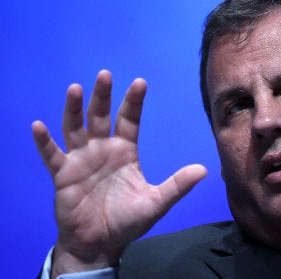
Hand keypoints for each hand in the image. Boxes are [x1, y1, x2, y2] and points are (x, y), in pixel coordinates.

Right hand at [32, 70, 206, 275]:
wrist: (101, 243)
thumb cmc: (127, 221)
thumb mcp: (156, 203)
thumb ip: (177, 185)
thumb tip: (204, 170)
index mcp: (125, 151)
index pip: (129, 120)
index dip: (133, 102)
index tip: (140, 82)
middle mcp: (102, 150)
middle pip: (100, 116)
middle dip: (102, 96)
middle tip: (105, 74)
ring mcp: (81, 160)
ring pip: (75, 128)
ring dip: (73, 109)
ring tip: (75, 88)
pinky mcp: (63, 175)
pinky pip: (51, 155)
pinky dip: (44, 142)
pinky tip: (38, 126)